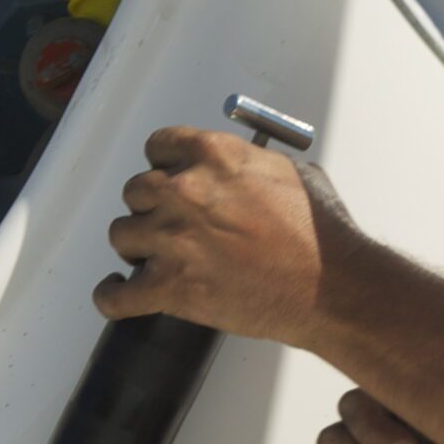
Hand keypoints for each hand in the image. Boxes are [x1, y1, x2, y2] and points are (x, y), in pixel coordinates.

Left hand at [95, 125, 365, 346]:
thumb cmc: (320, 234)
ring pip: (121, 236)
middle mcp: (184, 191)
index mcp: (212, 155)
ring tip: (155, 258)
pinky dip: (112, 296)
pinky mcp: (171, 287)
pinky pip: (116, 295)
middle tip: (172, 224)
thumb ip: (247, 166)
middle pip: (136, 191)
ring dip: (137, 247)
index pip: (158, 147)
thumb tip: (238, 174)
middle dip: (151, 208)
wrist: (331, 286)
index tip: (171, 180)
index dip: (165, 167)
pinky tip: (119, 292)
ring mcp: (173, 240)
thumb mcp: (288, 173)